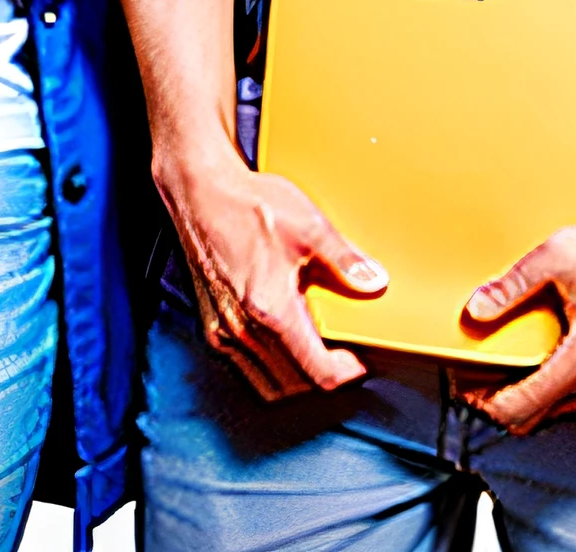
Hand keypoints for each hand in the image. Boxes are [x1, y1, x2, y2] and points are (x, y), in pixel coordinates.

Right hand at [159, 144, 386, 401]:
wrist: (201, 192)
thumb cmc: (248, 204)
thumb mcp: (309, 227)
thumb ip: (344, 260)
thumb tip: (374, 281)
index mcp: (271, 309)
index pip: (316, 370)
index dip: (344, 371)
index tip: (357, 360)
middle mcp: (243, 329)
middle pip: (293, 383)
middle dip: (321, 374)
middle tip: (341, 353)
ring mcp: (223, 331)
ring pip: (267, 382)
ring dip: (295, 376)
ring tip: (313, 349)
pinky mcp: (212, 325)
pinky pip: (245, 367)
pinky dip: (269, 366)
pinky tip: (282, 339)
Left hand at [457, 209, 575, 436]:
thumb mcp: (558, 254)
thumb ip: (513, 286)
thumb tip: (476, 309)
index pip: (522, 408)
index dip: (485, 403)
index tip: (468, 388)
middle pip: (542, 417)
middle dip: (508, 400)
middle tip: (487, 377)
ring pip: (569, 415)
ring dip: (543, 398)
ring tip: (524, 367)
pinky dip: (574, 396)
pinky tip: (564, 368)